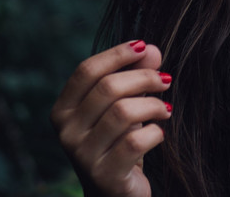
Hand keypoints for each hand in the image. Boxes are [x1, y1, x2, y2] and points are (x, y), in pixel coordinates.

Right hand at [51, 40, 171, 196]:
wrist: (115, 193)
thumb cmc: (118, 142)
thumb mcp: (124, 105)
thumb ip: (134, 75)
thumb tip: (152, 49)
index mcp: (63, 110)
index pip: (86, 71)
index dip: (116, 54)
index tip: (143, 47)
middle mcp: (66, 133)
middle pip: (108, 88)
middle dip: (144, 78)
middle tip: (165, 79)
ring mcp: (83, 156)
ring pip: (123, 113)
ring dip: (153, 105)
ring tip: (166, 109)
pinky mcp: (104, 176)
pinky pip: (135, 142)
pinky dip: (155, 133)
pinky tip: (159, 133)